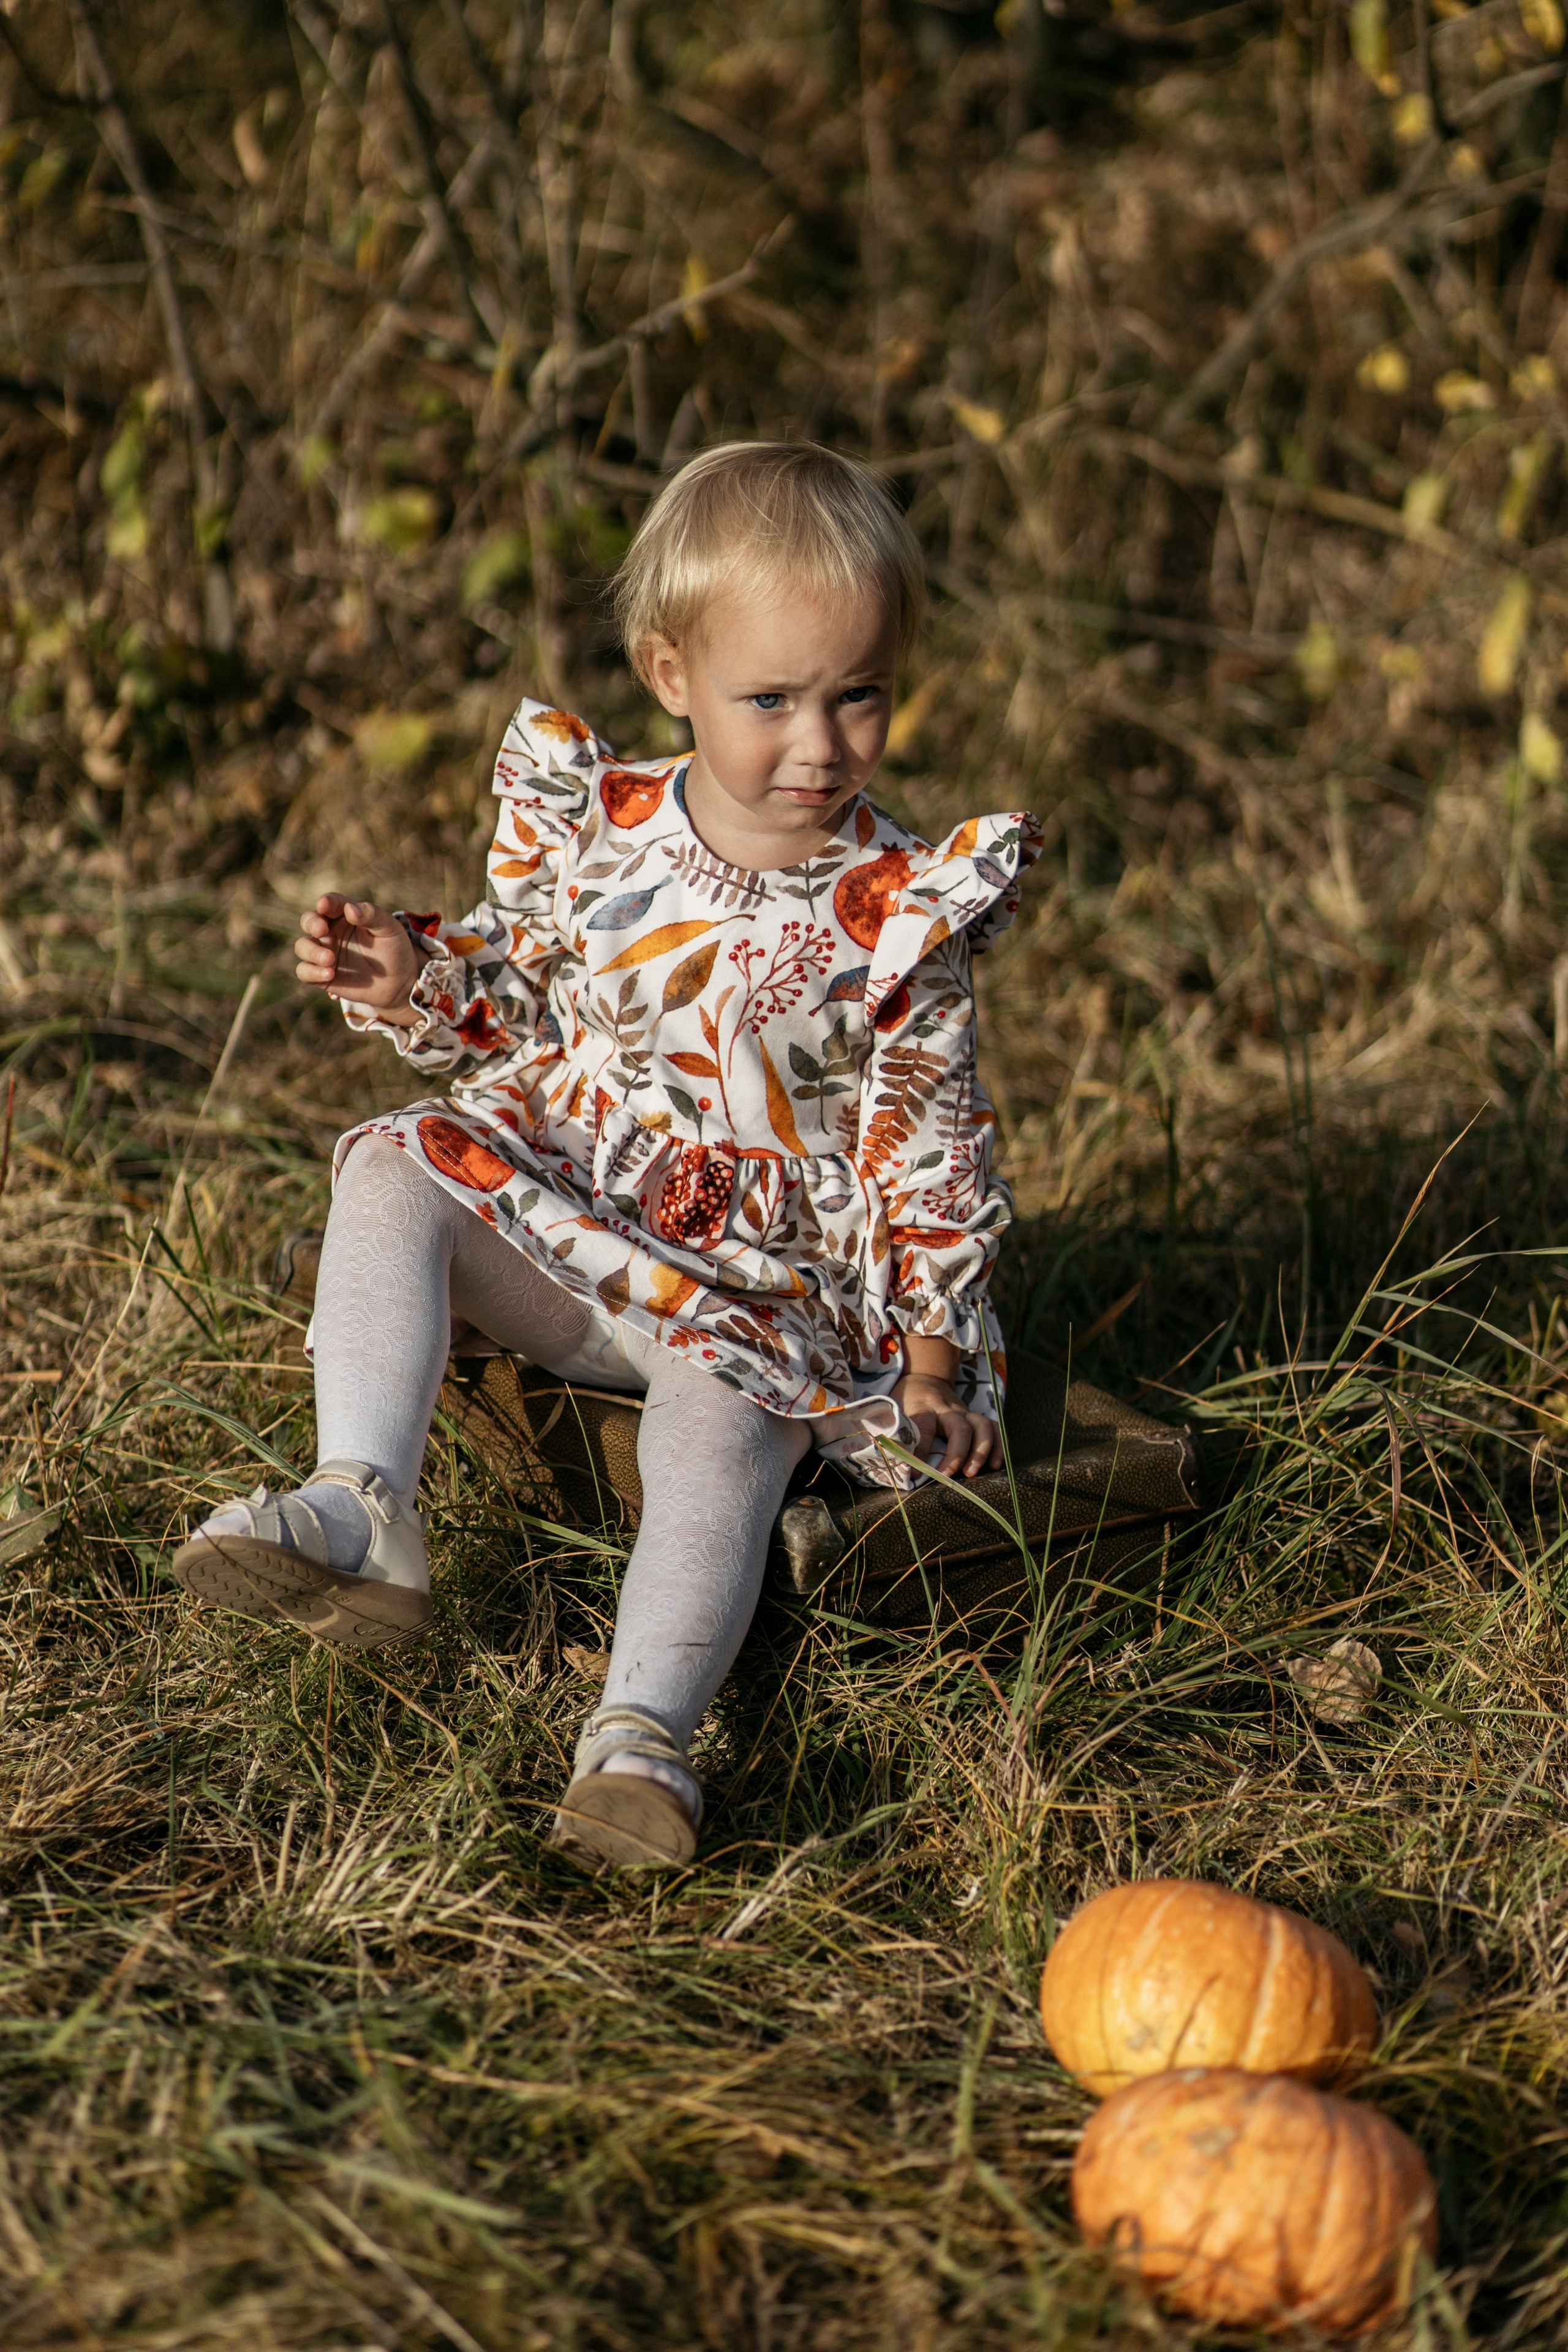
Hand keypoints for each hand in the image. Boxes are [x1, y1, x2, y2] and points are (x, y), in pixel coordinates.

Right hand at [296, 896, 420, 1022]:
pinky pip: (304, 971)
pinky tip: (330, 974)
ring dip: (311, 951)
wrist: (399, 982)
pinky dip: (312, 972)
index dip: (326, 902)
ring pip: (302, 946)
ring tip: (330, 959)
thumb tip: (350, 909)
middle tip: (321, 929)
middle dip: (311, 922)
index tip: (324, 904)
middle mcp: (330, 932)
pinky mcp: (322, 975)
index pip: (331, 903)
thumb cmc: (393, 948)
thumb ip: (372, 915)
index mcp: (345, 915)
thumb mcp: (389, 928)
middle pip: (308, 920)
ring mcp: (324, 953)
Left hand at [893, 1372, 1000, 1479]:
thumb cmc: (908, 1401)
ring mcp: (966, 1412)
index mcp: (923, 1407)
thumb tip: (899, 1466)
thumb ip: (898, 1434)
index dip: (921, 1451)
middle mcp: (948, 1409)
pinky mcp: (976, 1418)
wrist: (925, 1380)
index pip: (924, 1427)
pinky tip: (995, 1464)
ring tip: (973, 1472)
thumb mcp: (895, 1411)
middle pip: (959, 1427)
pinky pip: (994, 1428)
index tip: (915, 1473)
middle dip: (957, 1454)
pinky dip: (999, 1446)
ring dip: (981, 1451)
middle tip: (949, 1476)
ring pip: (982, 1426)